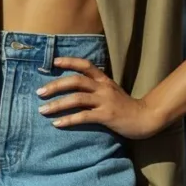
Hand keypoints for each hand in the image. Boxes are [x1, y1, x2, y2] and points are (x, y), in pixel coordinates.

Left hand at [36, 56, 163, 139]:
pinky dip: (68, 119)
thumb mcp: (111, 91)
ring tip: (43, 109)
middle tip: (40, 92)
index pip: (85, 65)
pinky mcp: (107, 116)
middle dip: (55, 85)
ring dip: (57, 104)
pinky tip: (57, 123)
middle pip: (75, 81)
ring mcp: (105, 101)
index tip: (54, 62)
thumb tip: (75, 88)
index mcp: (104, 80)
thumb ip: (96, 87)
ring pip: (76, 99)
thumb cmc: (126, 106)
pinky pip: (83, 116)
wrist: (146, 118)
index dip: (69, 62)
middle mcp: (103, 88)